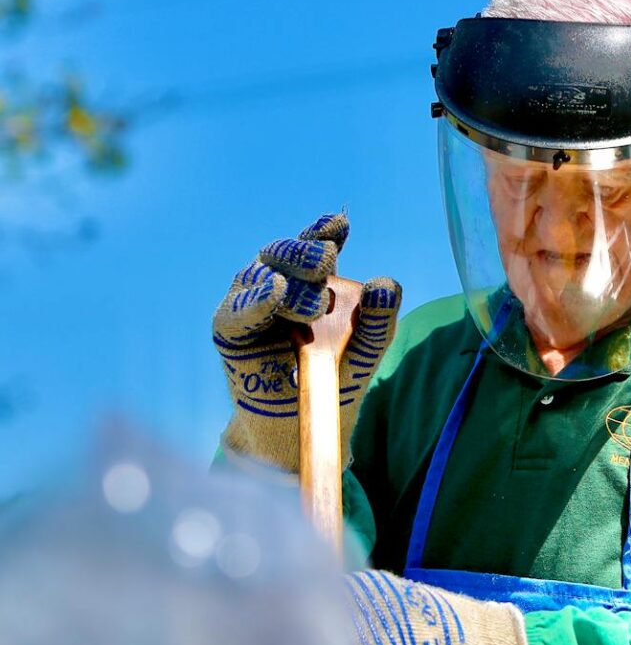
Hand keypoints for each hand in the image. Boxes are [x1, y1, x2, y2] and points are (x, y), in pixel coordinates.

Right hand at [213, 213, 400, 471]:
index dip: (323, 231)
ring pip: (262, 276)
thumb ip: (380, 317)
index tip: (340, 224)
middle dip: (305, 252)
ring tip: (314, 304)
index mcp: (312, 278)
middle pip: (284, 253)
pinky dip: (255, 301)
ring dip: (289, 282)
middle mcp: (278, 281)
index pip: (315, 244)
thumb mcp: (369, 346)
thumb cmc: (337, 373)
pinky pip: (237, 310)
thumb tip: (386, 284)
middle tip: (326, 260)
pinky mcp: (230, 330)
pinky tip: (274, 293)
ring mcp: (251, 302)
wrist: (305, 420)